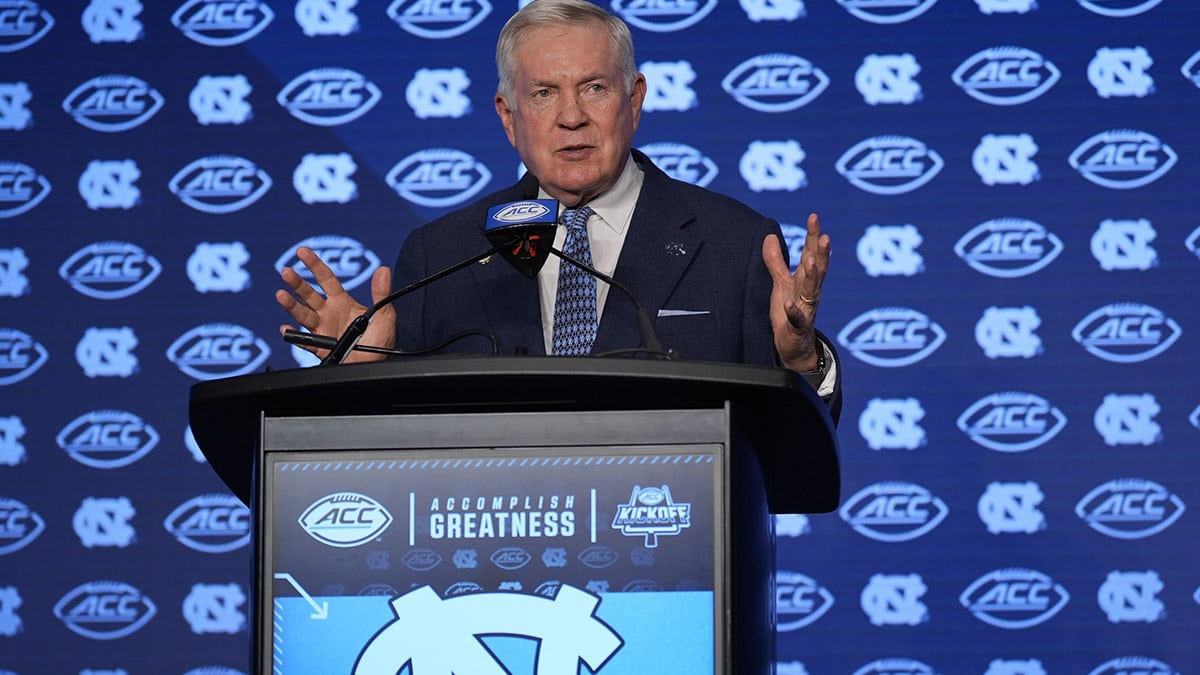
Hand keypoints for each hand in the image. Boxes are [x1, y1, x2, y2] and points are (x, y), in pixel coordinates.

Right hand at [275, 246, 395, 363]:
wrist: (377, 364)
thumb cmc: (381, 341)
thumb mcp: (385, 315)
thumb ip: (381, 293)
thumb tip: (383, 270)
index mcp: (342, 302)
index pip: (326, 279)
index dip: (314, 264)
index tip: (302, 251)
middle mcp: (328, 314)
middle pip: (309, 295)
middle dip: (297, 283)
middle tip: (287, 272)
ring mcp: (322, 330)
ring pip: (303, 315)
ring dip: (291, 305)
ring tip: (281, 295)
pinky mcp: (320, 348)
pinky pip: (304, 342)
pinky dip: (293, 336)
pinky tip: (285, 329)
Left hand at [761, 213, 830, 372]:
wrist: (794, 346)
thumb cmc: (790, 312)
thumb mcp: (781, 284)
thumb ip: (776, 261)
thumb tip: (769, 236)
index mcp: (806, 279)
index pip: (811, 253)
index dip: (812, 236)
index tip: (814, 216)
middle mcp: (810, 291)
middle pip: (818, 268)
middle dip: (821, 251)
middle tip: (823, 235)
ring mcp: (806, 308)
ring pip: (812, 290)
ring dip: (813, 275)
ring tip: (812, 260)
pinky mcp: (798, 326)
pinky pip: (796, 318)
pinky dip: (793, 311)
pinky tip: (789, 303)